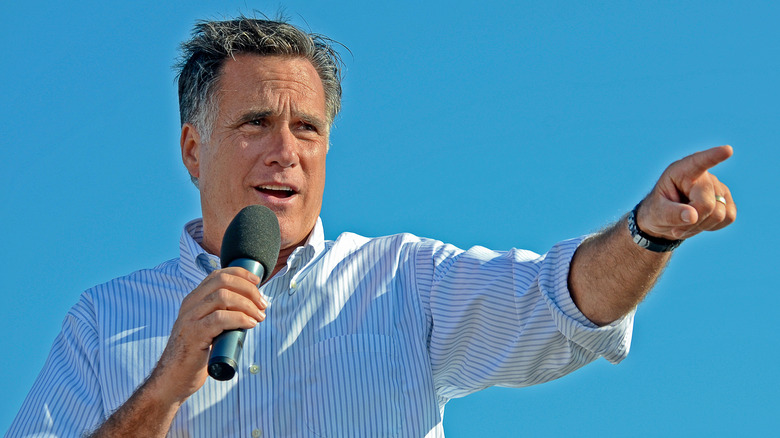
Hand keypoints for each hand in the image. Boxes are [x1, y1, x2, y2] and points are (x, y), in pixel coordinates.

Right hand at [148, 267, 267, 403]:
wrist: (172, 379)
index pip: (218, 275)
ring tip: (259, 316)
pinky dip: (240, 318)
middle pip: (223, 282)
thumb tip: (250, 308)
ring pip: (223, 297)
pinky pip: (220, 318)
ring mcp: (190, 319)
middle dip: (248, 289)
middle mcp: (190, 305)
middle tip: (262, 304)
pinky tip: (250, 324)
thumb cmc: (194, 355)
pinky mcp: (194, 335)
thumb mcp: (206, 327)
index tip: (258, 283)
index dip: (241, 275)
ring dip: (248, 304)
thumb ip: (221, 315)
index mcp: (194, 300)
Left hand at [637, 145, 736, 240]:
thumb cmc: (657, 211)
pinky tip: (699, 222)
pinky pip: (729, 217)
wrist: (665, 220)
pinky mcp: (727, 199)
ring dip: (700, 226)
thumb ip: (671, 214)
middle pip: (707, 204)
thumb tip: (693, 216)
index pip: (698, 162)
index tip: (727, 150)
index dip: (713, 156)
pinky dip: (712, 226)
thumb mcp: (656, 214)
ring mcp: (718, 186)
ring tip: (685, 223)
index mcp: (681, 171)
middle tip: (675, 228)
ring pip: (720, 214)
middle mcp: (703, 176)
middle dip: (693, 222)